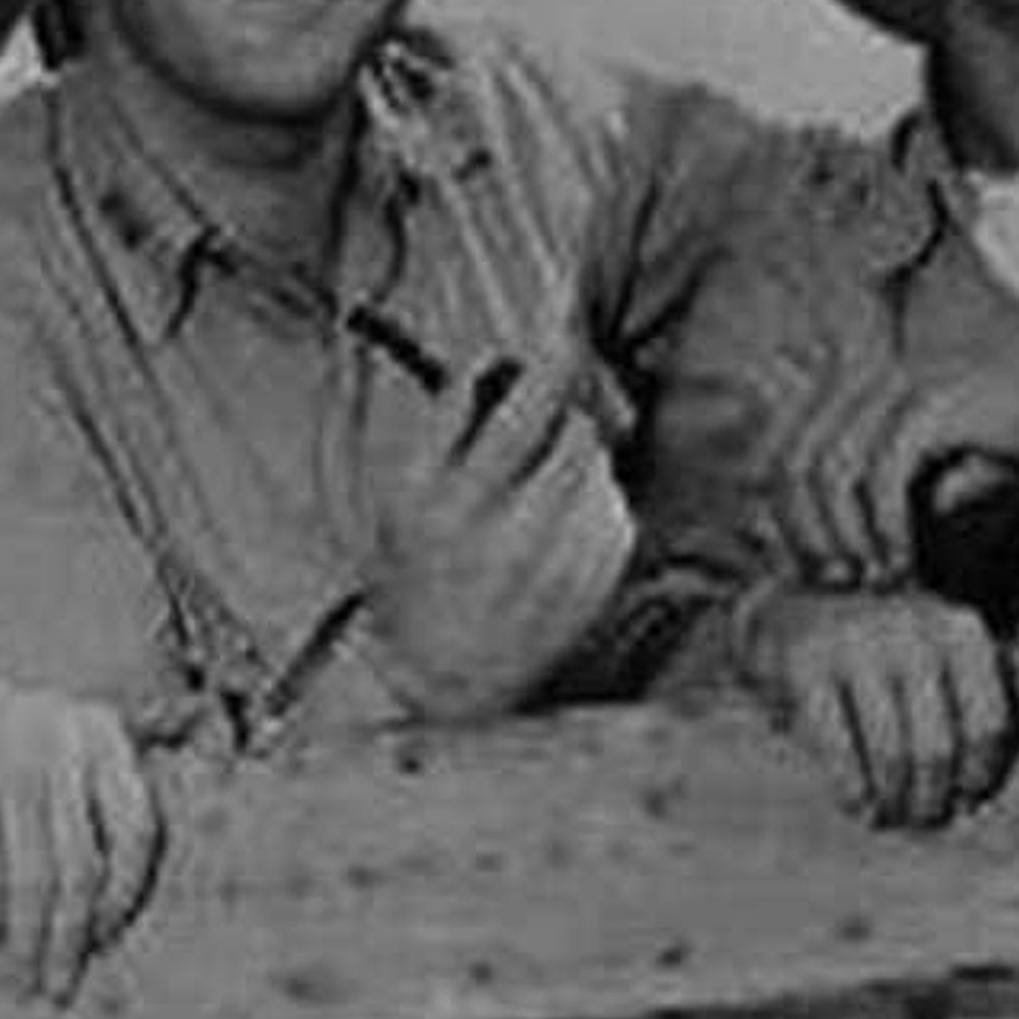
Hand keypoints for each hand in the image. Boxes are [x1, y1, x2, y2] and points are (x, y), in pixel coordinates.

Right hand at [0, 663, 161, 1002]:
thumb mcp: (59, 746)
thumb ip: (93, 801)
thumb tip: (110, 914)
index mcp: (103, 734)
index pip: (140, 828)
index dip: (127, 894)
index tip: (106, 941)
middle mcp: (67, 743)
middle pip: (86, 864)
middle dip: (74, 937)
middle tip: (60, 988)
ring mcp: (14, 762)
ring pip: (39, 876)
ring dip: (33, 940)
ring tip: (25, 981)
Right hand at [365, 331, 634, 719]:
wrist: (450, 680)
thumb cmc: (419, 576)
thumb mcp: (405, 498)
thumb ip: (443, 425)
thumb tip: (492, 361)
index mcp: (450, 505)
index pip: (518, 409)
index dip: (548, 363)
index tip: (558, 339)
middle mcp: (506, 535)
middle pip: (574, 434)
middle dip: (569, 412)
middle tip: (555, 413)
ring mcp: (557, 565)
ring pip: (598, 469)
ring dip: (580, 458)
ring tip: (545, 486)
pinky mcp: (593, 587)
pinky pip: (614, 512)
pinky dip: (595, 506)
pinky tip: (562, 529)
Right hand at [740, 587, 1018, 828]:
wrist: (803, 599)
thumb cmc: (886, 651)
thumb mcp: (938, 654)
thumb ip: (963, 708)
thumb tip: (971, 798)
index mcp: (960, 629)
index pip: (988, 723)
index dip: (978, 774)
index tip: (965, 799)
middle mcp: (915, 629)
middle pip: (938, 747)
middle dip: (930, 797)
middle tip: (921, 818)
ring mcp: (859, 643)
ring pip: (893, 752)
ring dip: (892, 799)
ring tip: (888, 816)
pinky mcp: (809, 663)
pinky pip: (840, 748)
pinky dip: (851, 788)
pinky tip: (856, 804)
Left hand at [767, 355, 1018, 586]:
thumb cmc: (992, 444)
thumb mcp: (919, 468)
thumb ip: (868, 492)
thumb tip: (811, 547)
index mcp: (847, 387)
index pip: (775, 452)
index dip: (779, 516)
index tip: (802, 567)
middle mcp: (860, 380)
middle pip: (791, 464)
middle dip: (802, 534)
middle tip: (830, 582)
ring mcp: (894, 386)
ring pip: (830, 472)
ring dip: (842, 535)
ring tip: (867, 577)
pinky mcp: (931, 403)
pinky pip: (884, 473)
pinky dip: (883, 526)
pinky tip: (900, 560)